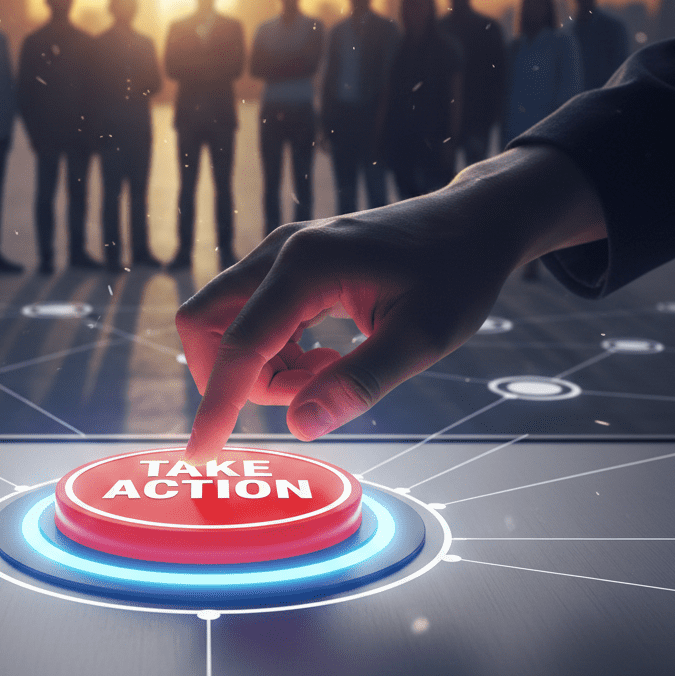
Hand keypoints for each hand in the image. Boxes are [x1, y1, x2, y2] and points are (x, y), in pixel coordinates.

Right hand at [176, 147, 606, 463]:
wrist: (474, 223)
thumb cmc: (457, 274)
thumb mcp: (421, 338)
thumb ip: (359, 382)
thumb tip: (300, 426)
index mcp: (307, 266)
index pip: (241, 344)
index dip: (216, 404)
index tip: (200, 453)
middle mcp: (282, 251)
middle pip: (208, 321)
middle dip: (229, 377)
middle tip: (296, 397)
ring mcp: (283, 251)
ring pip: (228, 320)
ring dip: (260, 366)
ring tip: (327, 374)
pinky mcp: (291, 261)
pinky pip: (254, 313)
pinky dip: (274, 350)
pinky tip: (324, 358)